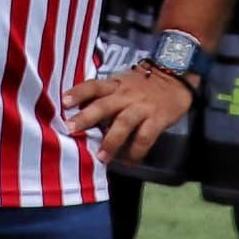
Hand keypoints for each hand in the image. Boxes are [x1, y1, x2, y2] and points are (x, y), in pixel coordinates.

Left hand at [68, 59, 194, 164]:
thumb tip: (80, 112)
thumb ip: (105, 95)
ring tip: (101, 157)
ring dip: (111, 141)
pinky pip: (145, 137)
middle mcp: (126, 95)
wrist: (176, 77)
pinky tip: (129, 161)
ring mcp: (142, 107)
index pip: (93, 86)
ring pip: (123, 123)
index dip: (78, 92)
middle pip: (104, 105)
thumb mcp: (122, 82)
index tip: (63, 102)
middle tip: (71, 129)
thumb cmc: (143, 83)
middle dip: (86, 118)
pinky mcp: (157, 119)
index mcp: (115, 85)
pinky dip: (136, 151)